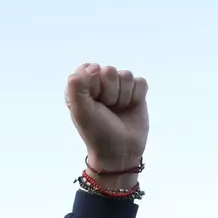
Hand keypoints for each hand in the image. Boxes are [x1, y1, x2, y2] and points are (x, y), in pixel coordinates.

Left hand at [65, 63, 148, 179]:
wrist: (120, 151)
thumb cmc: (97, 132)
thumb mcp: (80, 111)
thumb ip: (77, 86)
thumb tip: (95, 66)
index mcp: (83, 86)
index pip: (89, 69)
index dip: (93, 86)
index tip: (92, 103)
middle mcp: (100, 84)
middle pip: (109, 70)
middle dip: (109, 92)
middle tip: (106, 109)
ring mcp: (119, 87)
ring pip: (126, 75)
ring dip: (123, 96)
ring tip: (117, 110)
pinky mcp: (136, 92)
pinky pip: (140, 82)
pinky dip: (136, 96)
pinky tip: (130, 108)